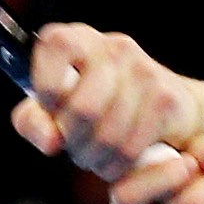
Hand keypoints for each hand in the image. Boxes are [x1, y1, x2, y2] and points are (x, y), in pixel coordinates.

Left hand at [11, 22, 203, 180]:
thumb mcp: (54, 110)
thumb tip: (51, 143)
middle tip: (78, 149)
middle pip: (84, 109)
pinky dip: (118, 165)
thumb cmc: (99, 106)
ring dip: (96, 159)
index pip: (54, 52)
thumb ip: (35, 122)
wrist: (168, 109)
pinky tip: (116, 161)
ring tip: (96, 157)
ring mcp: (143, 69)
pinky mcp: (164, 98)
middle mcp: (113, 46)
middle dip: (76, 143)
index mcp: (78, 38)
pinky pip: (130, 147)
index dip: (49, 91)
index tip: (54, 110)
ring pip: (107, 135)